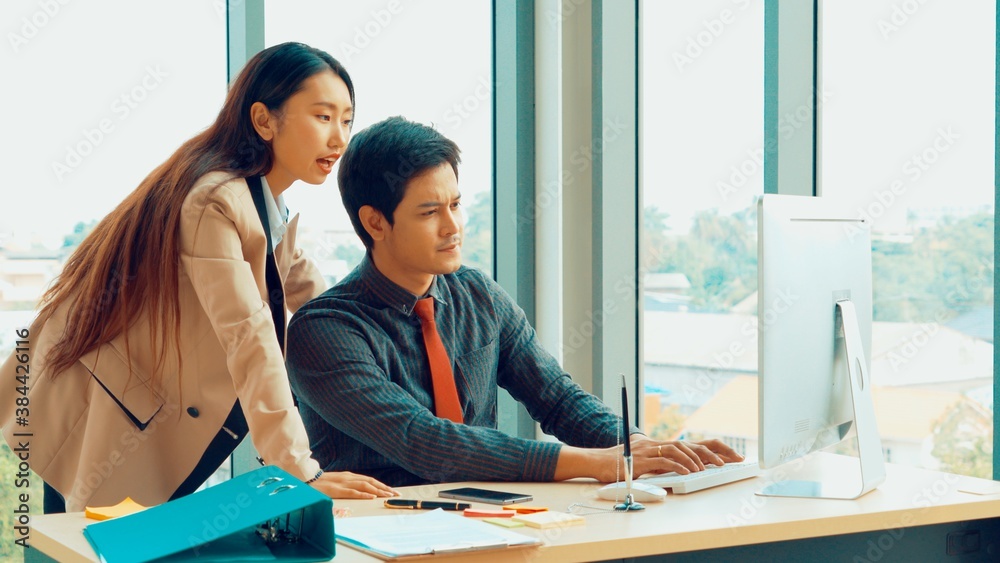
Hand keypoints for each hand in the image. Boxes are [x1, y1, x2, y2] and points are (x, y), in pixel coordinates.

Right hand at [308, 471, 397, 498]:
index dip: (382, 485)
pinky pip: (352, 492)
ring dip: (378, 491)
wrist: (304, 480)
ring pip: (365, 485)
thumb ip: (348, 485)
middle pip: (371, 481)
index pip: (370, 480)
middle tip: (396, 495)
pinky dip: (363, 494)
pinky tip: (371, 497)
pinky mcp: (336, 490)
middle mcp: (348, 477)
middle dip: (385, 488)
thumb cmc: (321, 483)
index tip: (393, 491)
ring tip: (388, 496)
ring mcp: (342, 483)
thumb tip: (361, 491)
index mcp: (349, 476)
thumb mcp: (337, 482)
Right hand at [629, 436, 744, 477]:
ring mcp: (649, 450)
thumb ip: (659, 463)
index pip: (690, 444)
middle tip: (726, 462)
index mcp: (660, 445)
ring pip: (677, 449)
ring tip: (704, 469)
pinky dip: (677, 466)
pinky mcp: (642, 460)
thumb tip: (677, 469)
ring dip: (693, 459)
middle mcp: (656, 444)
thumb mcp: (644, 462)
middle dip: (709, 453)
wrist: (599, 461)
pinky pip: (663, 461)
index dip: (710, 449)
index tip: (728, 456)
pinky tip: (686, 472)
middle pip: (688, 444)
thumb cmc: (619, 463)